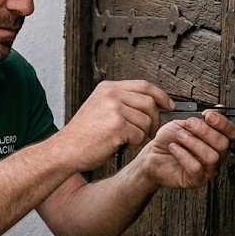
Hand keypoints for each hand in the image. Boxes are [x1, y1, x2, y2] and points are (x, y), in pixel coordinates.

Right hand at [56, 80, 174, 171]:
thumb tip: (149, 103)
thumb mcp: (98, 107)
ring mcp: (114, 109)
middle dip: (154, 120)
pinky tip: (121, 145)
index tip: (169, 106)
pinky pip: (139, 135)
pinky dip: (134, 144)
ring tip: (127, 140)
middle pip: (149, 103)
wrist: (65, 149)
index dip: (160, 95)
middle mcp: (111, 95)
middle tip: (149, 132)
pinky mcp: (117, 126)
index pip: (144, 85)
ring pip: (146, 121)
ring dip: (142, 134)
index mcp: (108, 88)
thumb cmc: (82, 134)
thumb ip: (120, 101)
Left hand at [131, 109, 234, 189]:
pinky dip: (183, 155)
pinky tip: (174, 148)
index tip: (208, 115)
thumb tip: (217, 110)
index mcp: (215, 141)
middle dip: (205, 131)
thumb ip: (201, 118)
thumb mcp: (184, 123)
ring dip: (194, 143)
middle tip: (189, 125)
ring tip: (180, 136)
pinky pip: (196, 168)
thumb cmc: (169, 140)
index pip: (231, 132)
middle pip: (223, 144)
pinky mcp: (195, 180)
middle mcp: (215, 156)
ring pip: (212, 156)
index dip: (222, 122)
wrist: (152, 154)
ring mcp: (207, 170)